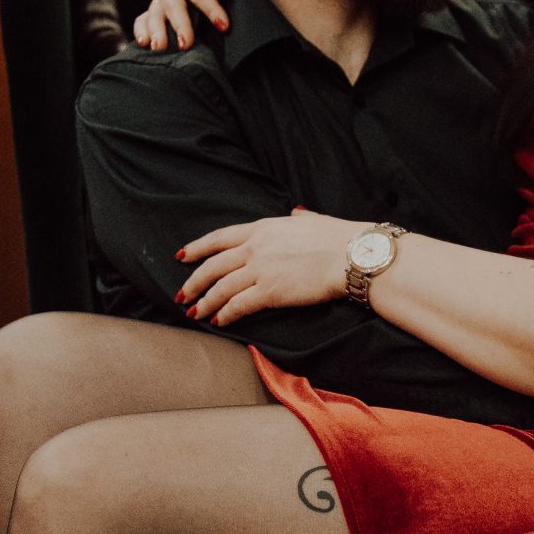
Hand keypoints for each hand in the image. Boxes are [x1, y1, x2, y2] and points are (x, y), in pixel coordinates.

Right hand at [133, 0, 232, 51]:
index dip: (209, 8)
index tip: (223, 26)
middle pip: (171, 4)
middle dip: (179, 24)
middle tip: (185, 44)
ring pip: (154, 15)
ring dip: (156, 32)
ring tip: (159, 48)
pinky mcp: (155, 12)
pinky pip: (143, 21)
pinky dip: (141, 32)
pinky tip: (144, 44)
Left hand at [177, 208, 363, 325]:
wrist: (353, 256)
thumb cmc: (339, 238)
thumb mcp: (313, 220)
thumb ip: (299, 218)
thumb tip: (297, 212)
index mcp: (263, 228)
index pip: (220, 238)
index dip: (198, 247)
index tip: (182, 256)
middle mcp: (255, 247)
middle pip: (213, 265)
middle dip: (194, 281)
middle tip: (181, 293)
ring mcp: (260, 269)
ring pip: (220, 288)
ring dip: (204, 302)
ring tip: (194, 313)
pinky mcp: (269, 291)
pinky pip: (238, 305)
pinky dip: (225, 314)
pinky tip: (219, 322)